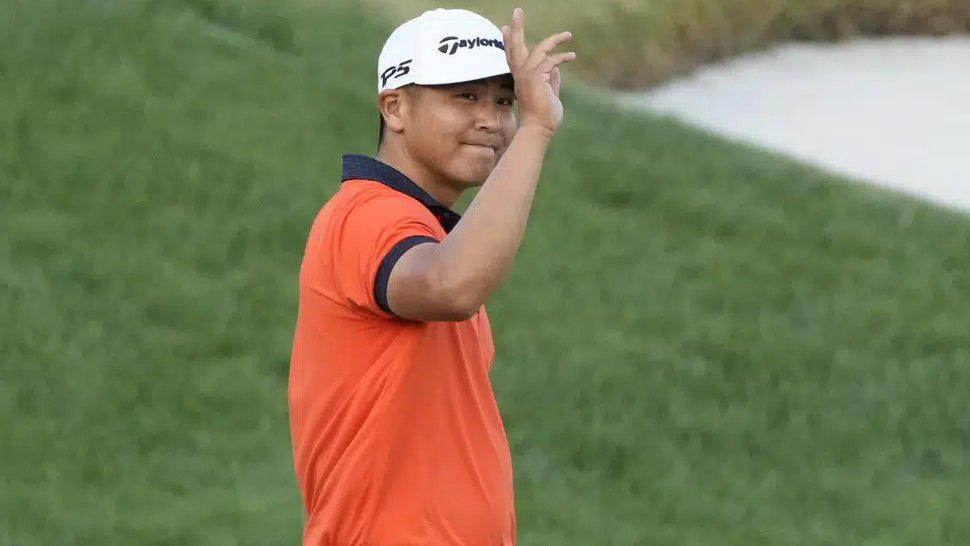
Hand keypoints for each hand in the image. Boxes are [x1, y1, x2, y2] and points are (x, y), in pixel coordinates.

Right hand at [501, 8, 575, 138]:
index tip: (506, 29)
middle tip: (517, 11)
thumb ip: (551, 80)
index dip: (510, 42)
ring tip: (568, 35)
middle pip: (515, 47)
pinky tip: (572, 57)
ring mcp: (527, 76)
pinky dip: (562, 58)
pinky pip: (550, 61)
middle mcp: (521, 75)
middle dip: (517, 28)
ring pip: (538, 50)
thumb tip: (556, 68)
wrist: (539, 130)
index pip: (513, 56)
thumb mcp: (549, 94)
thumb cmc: (543, 117)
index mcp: (522, 79)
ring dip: (554, 40)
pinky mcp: (537, 77)